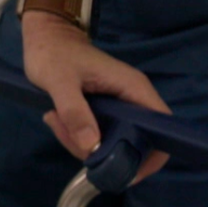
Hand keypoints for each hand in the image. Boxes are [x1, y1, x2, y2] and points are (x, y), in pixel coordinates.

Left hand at [22, 12, 171, 182]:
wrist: (45, 35)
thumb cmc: (53, 52)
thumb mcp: (58, 81)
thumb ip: (74, 111)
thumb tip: (92, 146)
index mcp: (133, 89)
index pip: (162, 128)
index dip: (152, 156)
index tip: (122, 171)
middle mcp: (132, 99)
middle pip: (132, 143)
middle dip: (101, 151)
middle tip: (71, 138)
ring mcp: (117, 106)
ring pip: (111, 142)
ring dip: (81, 143)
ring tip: (56, 120)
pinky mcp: (103, 110)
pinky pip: (96, 135)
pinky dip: (76, 136)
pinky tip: (57, 118)